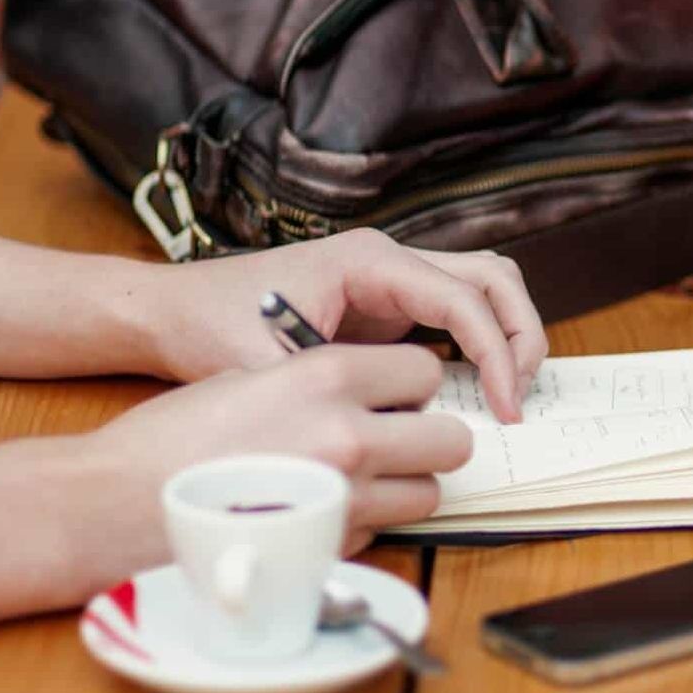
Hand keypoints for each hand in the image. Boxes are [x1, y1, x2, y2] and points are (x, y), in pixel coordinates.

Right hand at [82, 344, 470, 576]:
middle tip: (399, 440)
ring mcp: (345, 498)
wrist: (115, 503)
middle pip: (450, 439)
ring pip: (428, 494)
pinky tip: (320, 510)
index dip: (413, 384)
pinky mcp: (331, 548)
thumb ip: (319, 382)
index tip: (396, 394)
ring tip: (360, 480)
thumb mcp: (248, 376)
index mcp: (327, 376)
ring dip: (405, 487)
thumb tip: (367, 393)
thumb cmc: (171, 437)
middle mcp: (349, 434)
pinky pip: (383, 531)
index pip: (426, 370)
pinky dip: (365, 523)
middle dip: (429, 439)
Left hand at [138, 229, 545, 421]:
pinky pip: (456, 313)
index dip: (496, 353)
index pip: (463, 298)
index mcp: (368, 260)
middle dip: (520, 335)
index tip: (504, 407)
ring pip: (484, 287)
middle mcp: (388, 259)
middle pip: (493, 277)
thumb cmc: (211, 325)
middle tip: (519, 398)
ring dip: (508, 335)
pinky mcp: (388, 304)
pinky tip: (474, 392)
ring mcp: (392, 279)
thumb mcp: (267, 367)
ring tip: (507, 394)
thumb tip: (392, 433)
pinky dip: (480, 345)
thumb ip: (330, 395)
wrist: (173, 309)